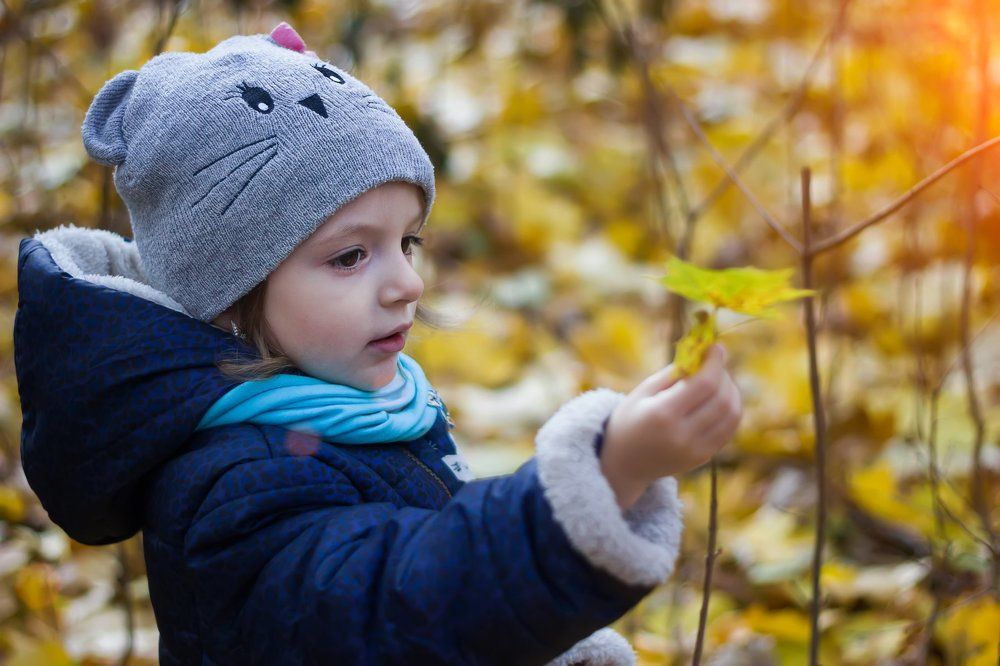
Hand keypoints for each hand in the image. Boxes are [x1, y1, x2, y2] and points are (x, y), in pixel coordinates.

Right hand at [599, 344, 742, 509]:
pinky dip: (730, 409)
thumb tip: (704, 353)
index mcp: (663, 414)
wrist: (624, 463)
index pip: (704, 384)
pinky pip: (729, 429)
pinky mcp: (703, 457)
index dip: (716, 362)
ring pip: (732, 414)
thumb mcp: (643, 391)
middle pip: (722, 398)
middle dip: (724, 375)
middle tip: (715, 364)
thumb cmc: (629, 419)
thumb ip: (674, 372)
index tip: (716, 347)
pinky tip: (719, 399)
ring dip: (732, 392)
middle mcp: (682, 435)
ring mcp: (696, 450)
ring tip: (718, 381)